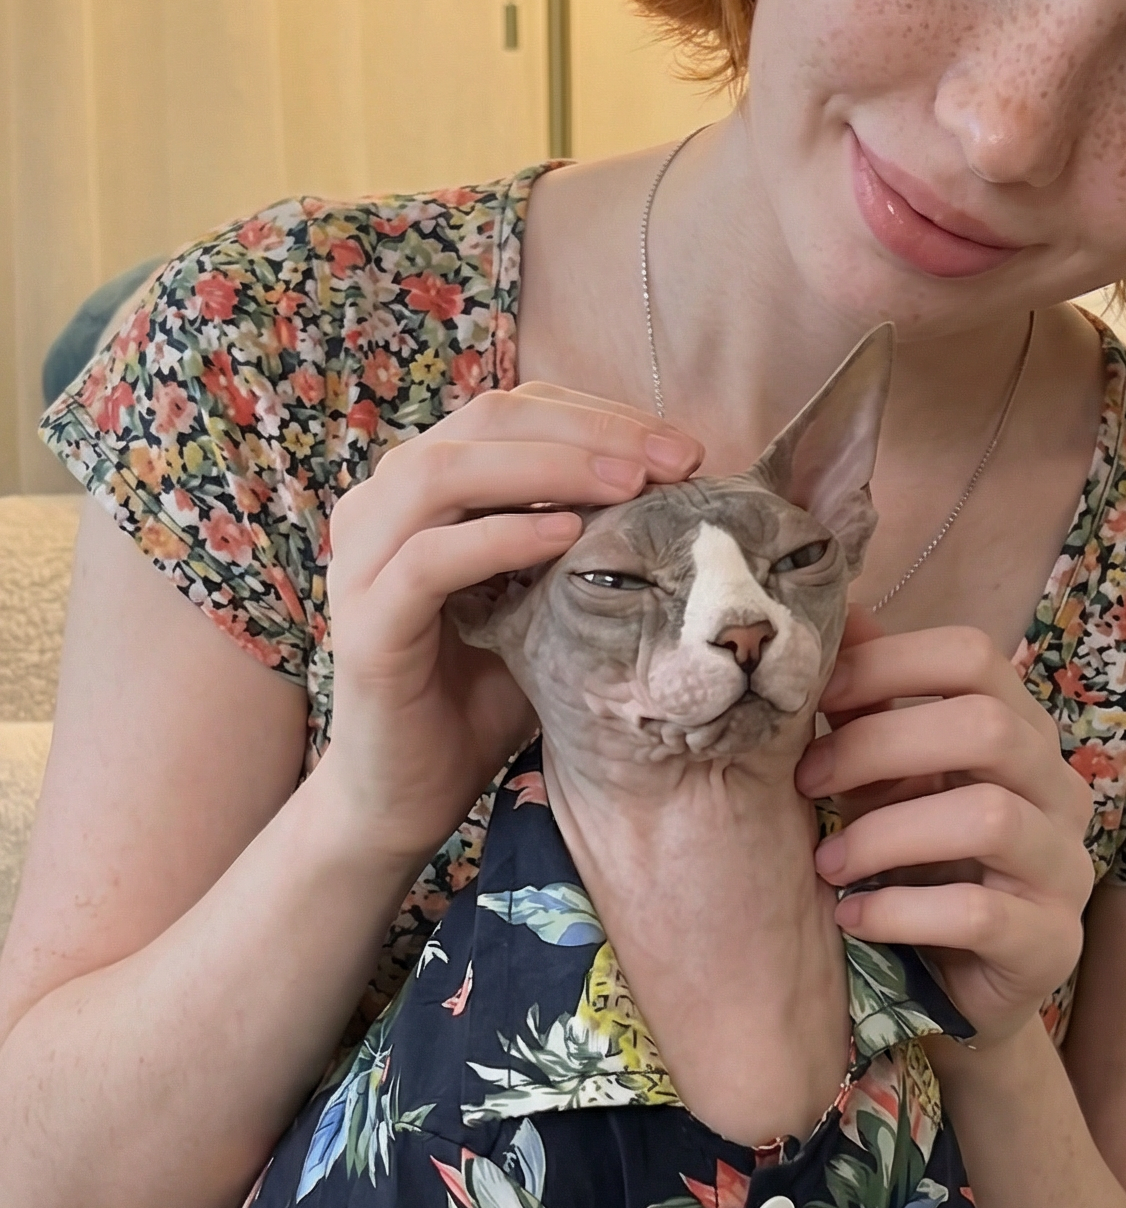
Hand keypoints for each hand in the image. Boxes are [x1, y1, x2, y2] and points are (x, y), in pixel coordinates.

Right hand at [322, 385, 701, 864]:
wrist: (410, 794)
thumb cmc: (481, 694)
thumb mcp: (546, 603)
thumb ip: (582, 543)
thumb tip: (679, 496)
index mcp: (423, 489)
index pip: (513, 413)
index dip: (599, 416)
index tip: (682, 447)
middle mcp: (380, 507)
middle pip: (484, 422)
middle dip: (589, 431)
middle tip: (672, 458)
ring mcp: (363, 561)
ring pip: (446, 472)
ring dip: (549, 468)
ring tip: (629, 483)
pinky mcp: (365, 624)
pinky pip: (429, 558)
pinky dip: (501, 537)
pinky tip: (566, 537)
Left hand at [795, 610, 1092, 1044]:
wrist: (949, 992)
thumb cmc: (914, 868)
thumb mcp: (886, 778)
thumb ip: (870, 702)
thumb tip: (835, 608)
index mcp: (1018, 732)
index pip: (972, 656)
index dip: (886, 664)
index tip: (814, 701)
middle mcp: (1058, 788)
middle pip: (985, 726)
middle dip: (877, 746)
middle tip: (806, 782)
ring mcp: (1065, 866)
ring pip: (987, 817)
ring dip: (884, 833)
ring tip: (827, 862)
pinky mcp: (1053, 943)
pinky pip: (980, 913)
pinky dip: (898, 910)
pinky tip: (851, 917)